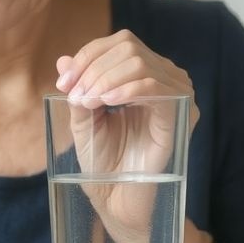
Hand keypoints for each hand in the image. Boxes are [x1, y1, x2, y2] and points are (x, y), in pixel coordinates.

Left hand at [54, 30, 198, 242]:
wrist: (117, 198)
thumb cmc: (102, 160)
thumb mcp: (83, 118)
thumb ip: (78, 88)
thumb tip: (62, 59)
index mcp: (144, 75)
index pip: (119, 44)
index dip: (87, 56)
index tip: (63, 82)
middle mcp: (166, 79)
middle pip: (129, 48)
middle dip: (93, 69)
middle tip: (75, 95)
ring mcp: (177, 96)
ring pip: (140, 63)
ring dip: (105, 79)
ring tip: (88, 101)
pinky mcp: (181, 115)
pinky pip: (156, 87)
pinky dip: (126, 89)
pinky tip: (107, 102)